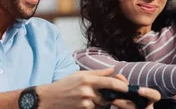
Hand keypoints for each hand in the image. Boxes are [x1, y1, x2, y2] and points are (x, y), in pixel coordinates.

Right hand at [37, 68, 159, 108]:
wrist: (49, 99)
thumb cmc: (64, 85)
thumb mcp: (80, 75)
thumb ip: (98, 73)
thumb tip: (112, 70)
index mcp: (88, 79)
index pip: (110, 82)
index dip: (121, 86)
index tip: (126, 88)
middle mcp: (88, 90)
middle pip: (109, 95)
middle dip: (109, 96)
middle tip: (103, 93)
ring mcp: (86, 102)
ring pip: (103, 104)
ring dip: (101, 102)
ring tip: (87, 97)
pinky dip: (94, 107)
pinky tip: (84, 103)